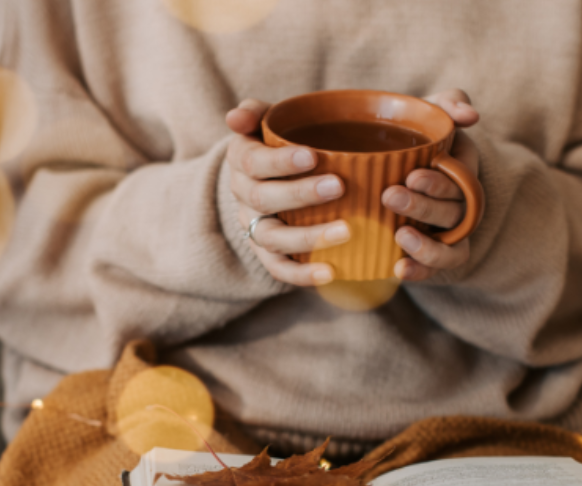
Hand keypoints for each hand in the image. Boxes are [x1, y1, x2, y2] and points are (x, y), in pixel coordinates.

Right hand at [225, 99, 347, 286]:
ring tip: (347, 231)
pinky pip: (279, 269)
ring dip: (308, 237)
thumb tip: (235, 117)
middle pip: (263, 200)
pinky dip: (302, 275)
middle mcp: (243, 197)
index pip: (253, 162)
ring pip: (272, 238)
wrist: (269, 180)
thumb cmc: (278, 145)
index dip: (280, 162)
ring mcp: (254, 228)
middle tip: (339, 186)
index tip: (312, 156)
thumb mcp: (266, 122)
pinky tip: (331, 272)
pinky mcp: (268, 254)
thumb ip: (255, 113)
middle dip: (300, 194)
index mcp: (242, 162)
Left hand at [385, 89, 480, 280]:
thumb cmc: (414, 135)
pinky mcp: (431, 255)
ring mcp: (447, 233)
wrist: (388, 163)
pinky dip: (421, 272)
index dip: (439, 183)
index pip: (461, 182)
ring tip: (399, 236)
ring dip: (427, 246)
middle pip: (452, 212)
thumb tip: (471, 115)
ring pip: (450, 246)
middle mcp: (460, 205)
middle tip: (390, 196)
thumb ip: (449, 103)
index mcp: (461, 172)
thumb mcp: (431, 113)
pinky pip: (436, 270)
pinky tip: (398, 270)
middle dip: (424, 207)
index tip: (412, 175)